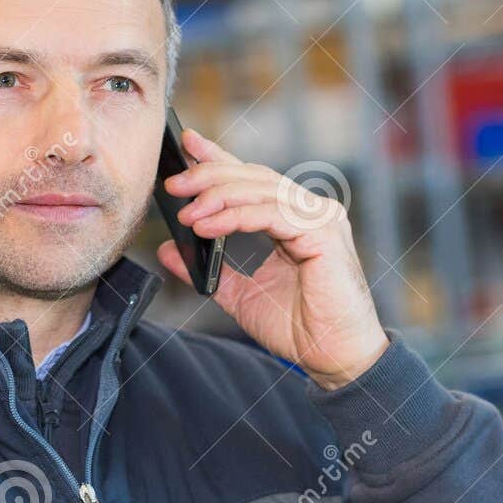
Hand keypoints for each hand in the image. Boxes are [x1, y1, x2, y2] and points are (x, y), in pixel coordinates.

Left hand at [156, 128, 388, 390]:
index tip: (188, 144)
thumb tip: (168, 249)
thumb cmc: (300, 328)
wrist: (334, 358)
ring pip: (261, 191)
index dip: (220, 158)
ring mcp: (321, 219)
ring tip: (186, 212)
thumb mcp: (239, 295)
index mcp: (295, 218)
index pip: (252, 178)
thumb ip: (209, 270)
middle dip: (210, 174)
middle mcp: (311, 211)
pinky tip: (208, 226)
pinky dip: (235, 218)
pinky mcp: (323, 234)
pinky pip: (271, 215)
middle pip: (254, 177)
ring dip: (217, 197)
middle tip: (174, 182)